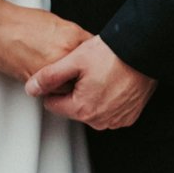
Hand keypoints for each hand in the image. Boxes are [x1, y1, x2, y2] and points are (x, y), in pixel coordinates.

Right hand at [0, 2, 87, 85]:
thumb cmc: (20, 21)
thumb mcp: (53, 21)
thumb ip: (70, 36)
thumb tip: (79, 46)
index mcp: (72, 35)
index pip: (94, 52)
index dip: (93, 58)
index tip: (91, 62)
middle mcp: (65, 53)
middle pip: (86, 72)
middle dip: (83, 74)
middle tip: (80, 74)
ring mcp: (52, 68)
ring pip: (71, 85)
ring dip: (69, 84)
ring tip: (62, 78)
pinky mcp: (38, 80)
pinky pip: (54, 90)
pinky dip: (53, 88)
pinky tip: (49, 80)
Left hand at [28, 36, 155, 131]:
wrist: (142, 52)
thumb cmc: (112, 54)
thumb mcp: (74, 60)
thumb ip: (49, 76)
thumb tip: (31, 88)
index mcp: (82, 109)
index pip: (53, 105)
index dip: (55, 87)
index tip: (64, 74)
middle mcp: (99, 120)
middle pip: (73, 108)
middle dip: (74, 91)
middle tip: (85, 71)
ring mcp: (115, 120)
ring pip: (91, 110)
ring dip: (91, 96)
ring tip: (99, 75)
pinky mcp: (128, 116)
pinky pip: (110, 112)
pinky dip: (108, 100)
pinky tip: (111, 83)